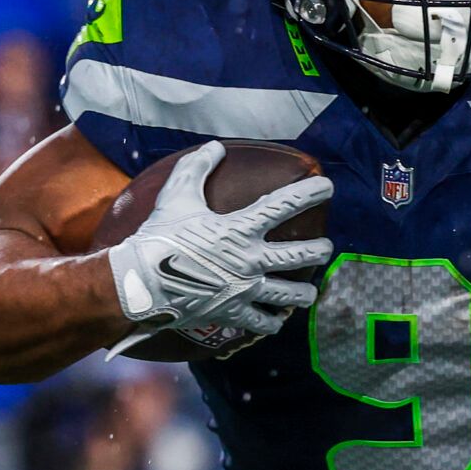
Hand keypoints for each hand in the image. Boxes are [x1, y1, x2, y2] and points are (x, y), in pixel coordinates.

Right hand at [108, 140, 333, 337]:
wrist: (140, 283)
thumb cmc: (158, 237)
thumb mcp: (176, 196)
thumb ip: (197, 168)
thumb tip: (215, 147)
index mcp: (240, 228)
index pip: (284, 205)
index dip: (310, 194)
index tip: (330, 187)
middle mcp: (250, 260)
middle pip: (300, 255)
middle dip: (319, 250)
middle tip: (326, 247)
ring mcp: (245, 289)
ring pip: (290, 294)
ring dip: (304, 293)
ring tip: (310, 292)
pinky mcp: (233, 313)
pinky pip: (262, 322)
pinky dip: (272, 321)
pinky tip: (276, 319)